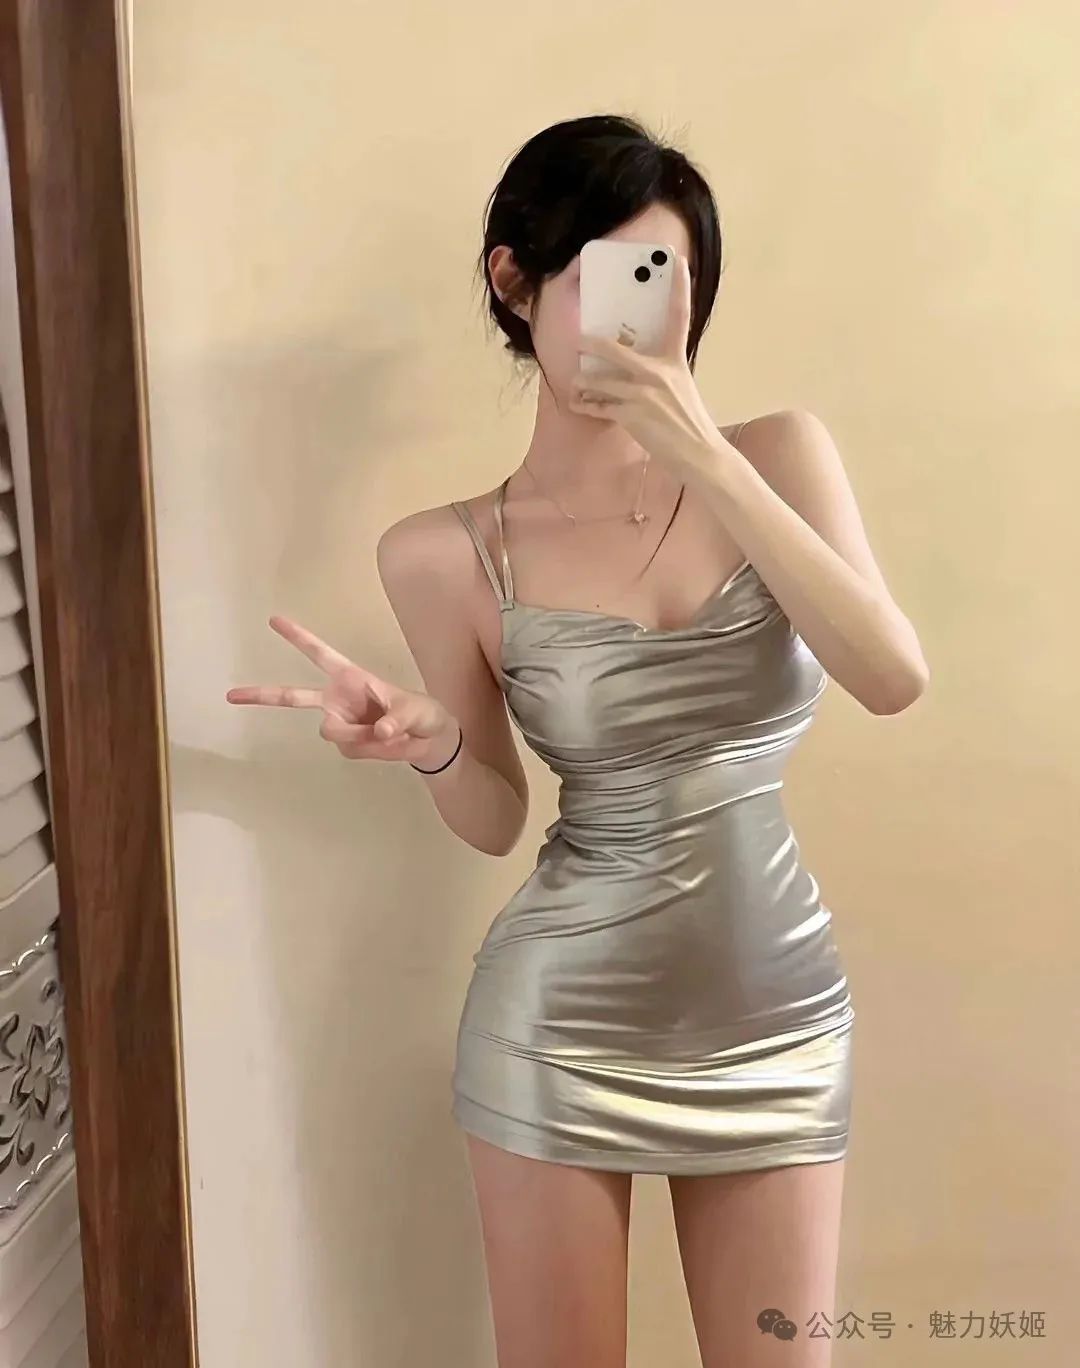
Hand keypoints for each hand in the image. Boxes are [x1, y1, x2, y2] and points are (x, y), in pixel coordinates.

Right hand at [225, 615, 458, 765]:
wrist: (430, 741)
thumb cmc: (422, 713)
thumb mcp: (417, 711)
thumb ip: (397, 720)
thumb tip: (381, 731)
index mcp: (351, 677)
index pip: (320, 654)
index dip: (298, 637)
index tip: (274, 619)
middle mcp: (338, 699)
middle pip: (293, 697)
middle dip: (262, 695)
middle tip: (231, 694)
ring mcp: (340, 723)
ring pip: (331, 732)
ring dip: (361, 736)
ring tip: (390, 732)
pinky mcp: (347, 744)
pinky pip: (350, 750)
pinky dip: (371, 749)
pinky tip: (387, 743)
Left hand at [570, 252, 725, 483]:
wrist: (699, 453)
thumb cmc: (689, 421)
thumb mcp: (680, 386)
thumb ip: (661, 370)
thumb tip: (636, 363)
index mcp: (675, 360)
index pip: (679, 317)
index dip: (680, 288)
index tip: (679, 262)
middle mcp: (658, 371)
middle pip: (615, 349)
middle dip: (592, 345)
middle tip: (579, 340)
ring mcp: (643, 393)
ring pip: (601, 382)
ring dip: (584, 384)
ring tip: (575, 384)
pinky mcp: (632, 414)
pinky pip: (600, 406)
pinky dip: (587, 406)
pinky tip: (578, 404)